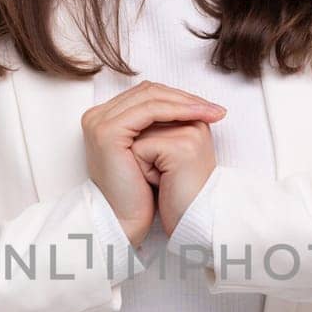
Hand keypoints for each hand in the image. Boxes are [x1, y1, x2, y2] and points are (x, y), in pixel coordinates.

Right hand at [82, 81, 225, 247]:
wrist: (125, 219)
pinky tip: (198, 115)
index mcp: (105, 118)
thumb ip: (160, 126)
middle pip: (148, 92)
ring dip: (185, 102)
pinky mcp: (108, 131)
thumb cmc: (140, 192)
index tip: (208, 107)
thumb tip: (192, 103)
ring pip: (150, 98)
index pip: (146, 95)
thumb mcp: (151, 152)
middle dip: (185, 97)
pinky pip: (149, 111)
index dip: (178, 97)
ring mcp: (99, 122)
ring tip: (212, 112)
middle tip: (215, 108)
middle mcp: (96, 116)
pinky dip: (177, 110)